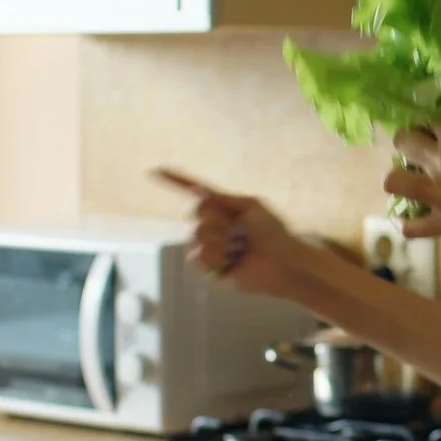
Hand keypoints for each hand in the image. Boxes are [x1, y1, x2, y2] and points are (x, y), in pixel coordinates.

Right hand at [152, 168, 313, 297]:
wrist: (284, 262)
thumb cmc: (274, 232)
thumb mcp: (251, 206)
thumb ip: (224, 198)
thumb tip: (199, 190)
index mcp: (224, 209)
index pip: (197, 192)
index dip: (177, 181)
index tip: (156, 171)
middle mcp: (214, 227)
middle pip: (199, 212)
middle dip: (220, 219)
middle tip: (242, 231)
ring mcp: (211, 247)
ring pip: (197, 235)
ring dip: (220, 240)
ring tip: (239, 249)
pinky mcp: (210, 269)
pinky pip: (197, 256)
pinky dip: (215, 257)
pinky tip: (231, 261)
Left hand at [385, 124, 440, 239]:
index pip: (424, 112)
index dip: (429, 116)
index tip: (435, 121)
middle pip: (401, 141)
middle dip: (411, 141)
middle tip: (425, 148)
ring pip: (392, 180)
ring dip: (401, 176)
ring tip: (415, 176)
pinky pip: (409, 226)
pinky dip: (410, 219)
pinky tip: (421, 210)